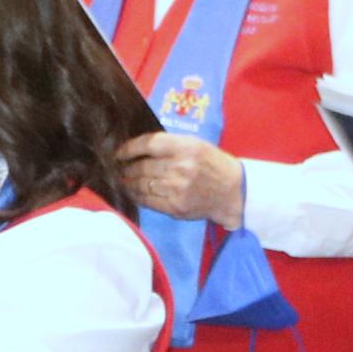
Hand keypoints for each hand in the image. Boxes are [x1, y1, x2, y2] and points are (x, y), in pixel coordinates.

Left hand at [117, 131, 245, 227]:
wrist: (233, 192)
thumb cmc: (212, 164)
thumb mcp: (195, 145)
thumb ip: (169, 145)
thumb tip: (138, 149)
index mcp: (185, 147)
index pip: (148, 144)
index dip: (129, 148)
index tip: (119, 153)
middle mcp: (180, 167)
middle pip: (141, 166)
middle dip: (127, 167)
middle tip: (120, 168)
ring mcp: (177, 189)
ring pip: (141, 184)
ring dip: (129, 182)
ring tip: (124, 180)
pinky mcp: (175, 207)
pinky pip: (147, 201)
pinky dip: (137, 196)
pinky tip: (133, 192)